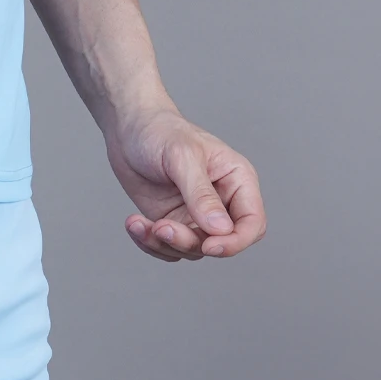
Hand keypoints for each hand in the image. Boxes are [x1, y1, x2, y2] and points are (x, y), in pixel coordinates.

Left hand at [106, 105, 265, 263]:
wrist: (128, 129)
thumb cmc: (160, 131)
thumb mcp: (182, 157)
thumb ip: (201, 194)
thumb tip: (221, 229)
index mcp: (237, 180)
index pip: (252, 223)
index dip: (236, 241)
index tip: (208, 245)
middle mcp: (222, 201)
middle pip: (222, 242)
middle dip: (191, 243)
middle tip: (161, 227)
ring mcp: (196, 215)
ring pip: (193, 250)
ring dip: (164, 244)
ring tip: (138, 222)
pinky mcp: (173, 222)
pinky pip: (168, 249)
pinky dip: (150, 244)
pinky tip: (134, 223)